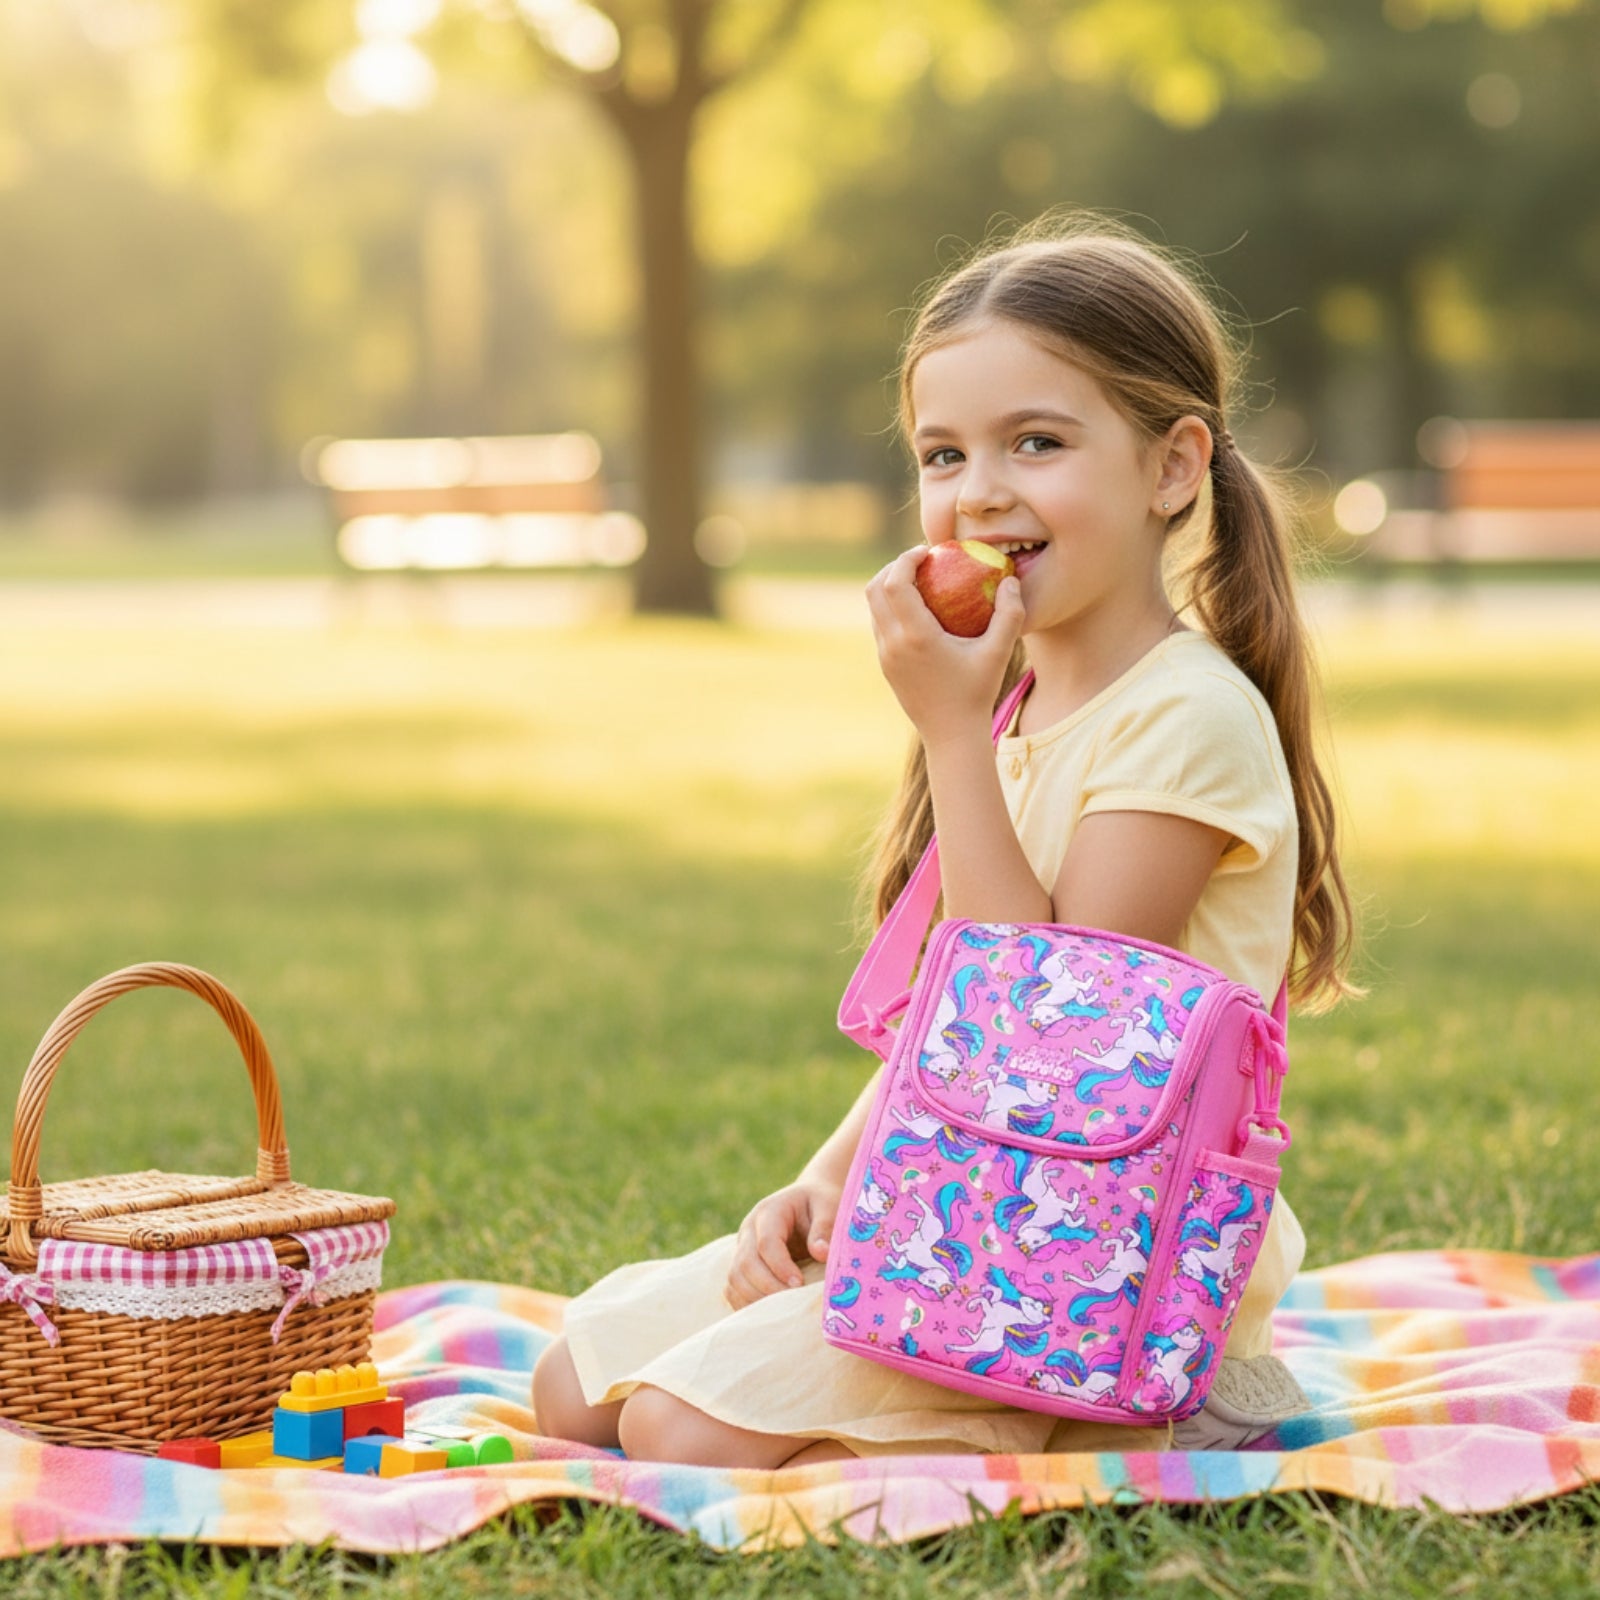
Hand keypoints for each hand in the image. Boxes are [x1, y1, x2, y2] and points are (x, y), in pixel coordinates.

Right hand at [725, 1177, 841, 1309]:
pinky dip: (747, 1304)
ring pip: (735, 1279)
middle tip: (793, 1304)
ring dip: (756, 1299)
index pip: (766, 1242)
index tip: (799, 1285)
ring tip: (784, 1311)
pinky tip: (770, 1313)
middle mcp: (749, 1229)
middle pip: (745, 1264)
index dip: (780, 1267)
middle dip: (768, 1288)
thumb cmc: (821, 1203)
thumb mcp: (828, 1206)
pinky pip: (733, 1288)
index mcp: (770, 1211)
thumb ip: (824, 1228)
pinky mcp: (742, 1265)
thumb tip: (822, 1253)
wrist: (809, 1200)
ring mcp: (742, 1247)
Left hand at [865, 547, 1023, 747]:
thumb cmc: (977, 693)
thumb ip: (1009, 615)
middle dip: (893, 567)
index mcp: (915, 636)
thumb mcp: (999, 653)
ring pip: (874, 608)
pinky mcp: (886, 666)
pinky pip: (881, 626)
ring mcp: (885, 656)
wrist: (951, 735)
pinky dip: (893, 609)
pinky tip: (921, 610)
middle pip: (875, 589)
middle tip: (921, 561)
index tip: (928, 551)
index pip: (895, 583)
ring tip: (920, 581)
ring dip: (890, 588)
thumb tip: (1012, 580)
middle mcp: (893, 644)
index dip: (905, 559)